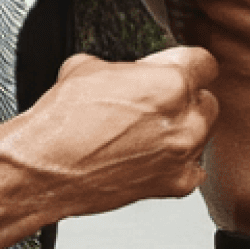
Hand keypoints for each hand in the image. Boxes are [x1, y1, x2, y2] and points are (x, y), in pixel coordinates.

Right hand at [27, 47, 218, 214]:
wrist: (43, 168)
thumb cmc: (61, 123)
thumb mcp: (89, 67)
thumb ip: (128, 67)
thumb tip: (132, 72)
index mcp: (170, 83)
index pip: (204, 63)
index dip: (186, 63)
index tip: (178, 68)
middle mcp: (183, 120)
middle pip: (206, 100)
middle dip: (184, 99)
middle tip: (156, 102)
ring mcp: (181, 155)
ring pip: (201, 134)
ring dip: (181, 130)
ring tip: (147, 132)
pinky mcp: (174, 184)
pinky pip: (192, 169)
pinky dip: (176, 163)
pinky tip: (150, 157)